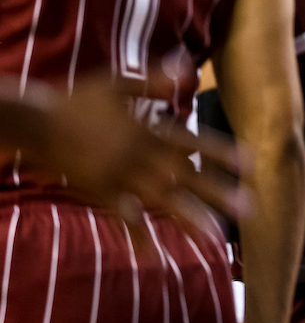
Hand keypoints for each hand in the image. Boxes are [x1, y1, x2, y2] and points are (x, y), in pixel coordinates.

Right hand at [21, 74, 248, 227]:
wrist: (35, 123)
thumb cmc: (78, 101)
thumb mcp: (118, 83)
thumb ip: (156, 81)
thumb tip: (189, 66)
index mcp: (147, 130)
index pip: (193, 143)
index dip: (222, 152)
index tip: (250, 163)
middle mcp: (139, 156)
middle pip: (185, 176)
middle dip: (217, 192)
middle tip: (247, 208)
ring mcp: (120, 177)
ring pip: (161, 200)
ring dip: (189, 218)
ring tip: (214, 235)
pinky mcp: (100, 193)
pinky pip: (123, 218)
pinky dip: (139, 236)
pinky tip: (155, 255)